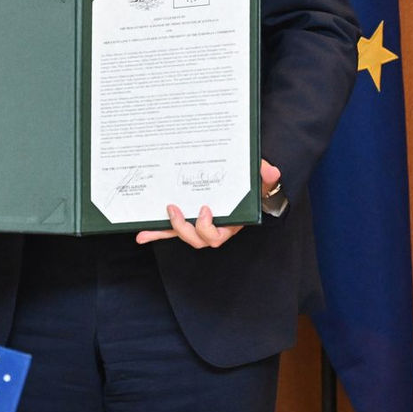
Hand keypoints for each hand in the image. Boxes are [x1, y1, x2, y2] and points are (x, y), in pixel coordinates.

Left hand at [136, 159, 280, 248]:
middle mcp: (213, 227)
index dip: (207, 227)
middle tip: (173, 209)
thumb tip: (271, 172)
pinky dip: (156, 231)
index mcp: (230, 223)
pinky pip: (170, 228)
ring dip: (164, 231)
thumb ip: (265, 174)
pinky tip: (141, 233)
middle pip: (197, 239)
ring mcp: (197, 224)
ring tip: (147, 227)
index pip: (217, 235)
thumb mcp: (259, 177)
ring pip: (181, 235)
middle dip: (183, 228)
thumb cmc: (252, 184)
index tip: (204, 209)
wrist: (245, 182)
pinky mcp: (186, 218)